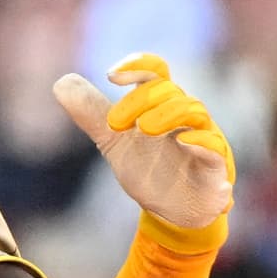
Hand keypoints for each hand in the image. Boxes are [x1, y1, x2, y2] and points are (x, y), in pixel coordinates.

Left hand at [54, 56, 234, 240]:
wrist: (174, 212)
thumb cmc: (151, 168)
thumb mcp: (114, 141)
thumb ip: (91, 114)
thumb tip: (61, 82)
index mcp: (161, 105)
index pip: (155, 72)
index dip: (137, 65)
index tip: (110, 76)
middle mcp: (184, 116)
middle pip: (169, 90)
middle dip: (141, 99)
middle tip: (114, 122)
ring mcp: (202, 137)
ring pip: (194, 110)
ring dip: (169, 113)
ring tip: (144, 128)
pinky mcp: (215, 165)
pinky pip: (215, 146)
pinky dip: (202, 140)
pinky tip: (183, 141)